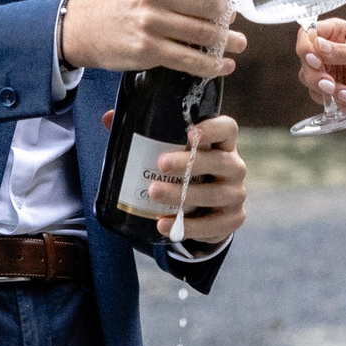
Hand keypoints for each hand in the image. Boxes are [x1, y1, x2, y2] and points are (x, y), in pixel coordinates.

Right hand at [62, 0, 244, 78]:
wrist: (85, 26)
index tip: (230, 2)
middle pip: (210, 8)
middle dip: (228, 21)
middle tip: (233, 27)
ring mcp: (151, 22)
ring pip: (203, 35)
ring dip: (226, 43)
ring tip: (237, 46)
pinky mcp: (148, 49)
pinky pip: (189, 60)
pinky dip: (211, 65)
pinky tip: (222, 65)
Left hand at [148, 113, 246, 246]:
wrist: (207, 211)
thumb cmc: (187, 172)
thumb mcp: (174, 153)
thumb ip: (145, 134)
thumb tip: (109, 118)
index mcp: (223, 144)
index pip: (227, 128)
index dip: (212, 128)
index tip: (190, 131)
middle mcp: (235, 166)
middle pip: (220, 161)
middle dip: (190, 163)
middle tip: (160, 164)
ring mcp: (236, 194)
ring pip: (214, 194)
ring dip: (182, 195)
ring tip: (154, 193)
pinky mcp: (232, 220)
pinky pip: (213, 225)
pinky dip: (188, 226)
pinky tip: (164, 224)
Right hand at [296, 18, 345, 120]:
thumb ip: (343, 52)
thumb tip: (318, 44)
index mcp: (339, 32)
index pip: (310, 32)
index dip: (307, 46)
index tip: (315, 60)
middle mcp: (330, 50)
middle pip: (305, 57)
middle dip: (316, 74)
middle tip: (330, 85)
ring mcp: (330, 70)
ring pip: (309, 78)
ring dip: (327, 90)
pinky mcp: (332, 90)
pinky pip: (321, 97)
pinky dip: (335, 102)